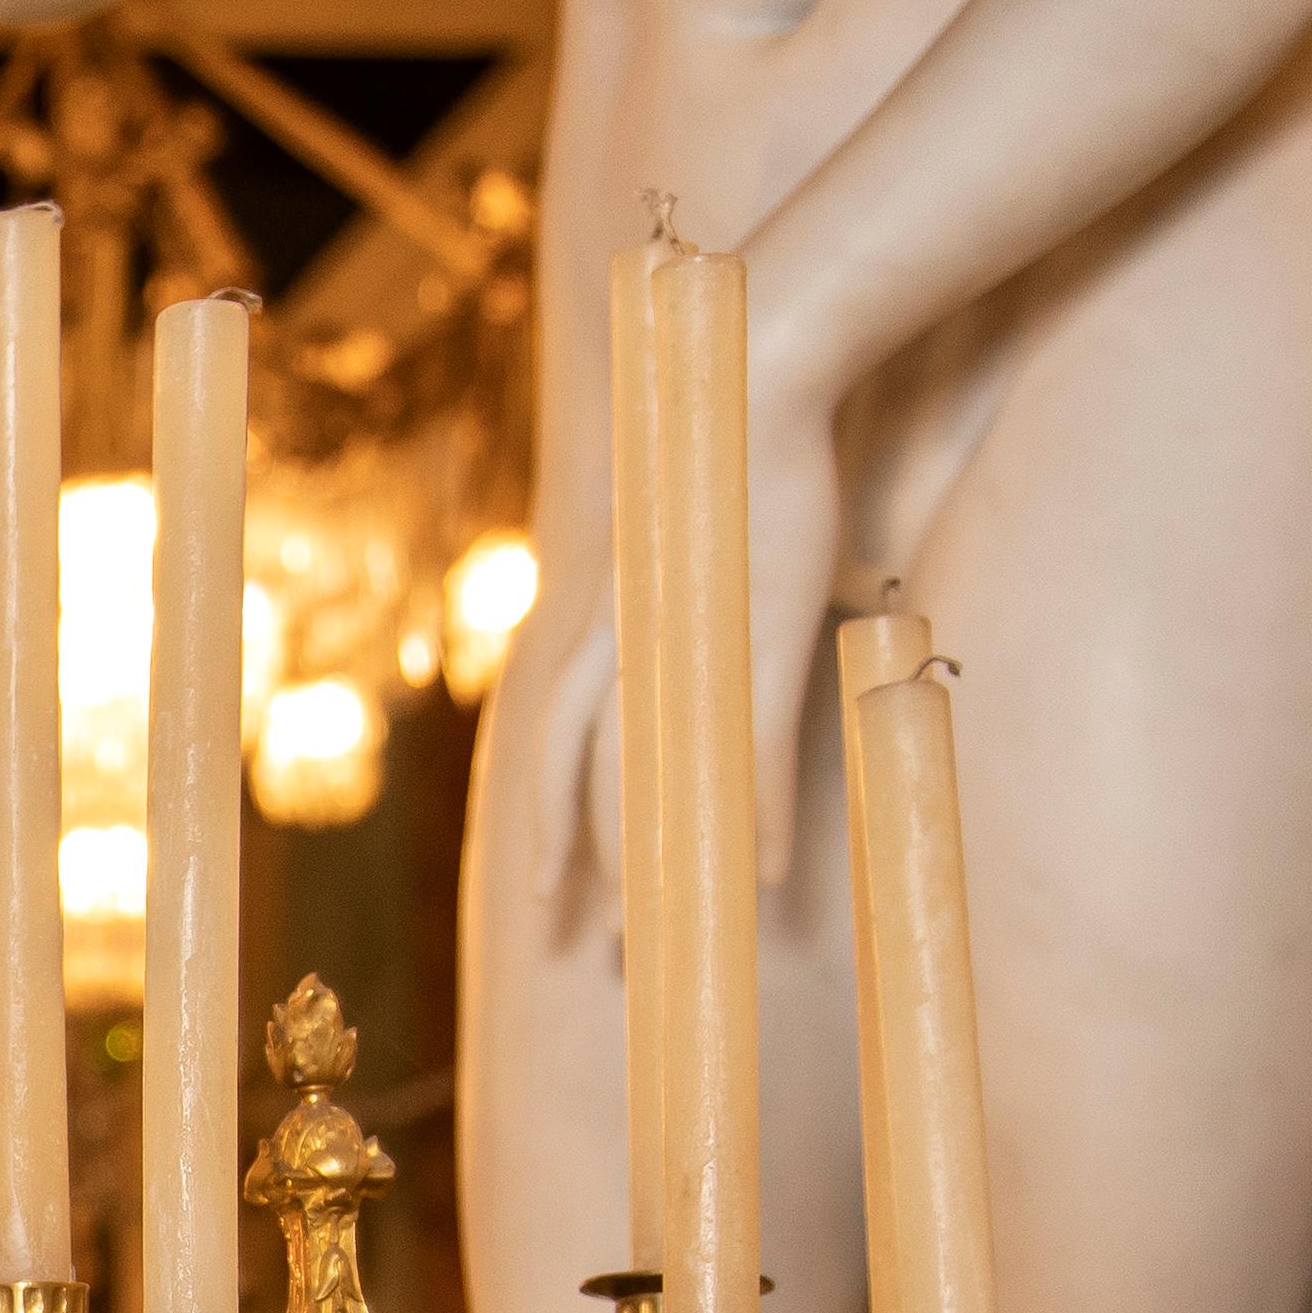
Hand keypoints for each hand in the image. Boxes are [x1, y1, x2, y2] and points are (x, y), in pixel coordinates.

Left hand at [536, 379, 861, 928]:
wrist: (753, 365)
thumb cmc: (725, 453)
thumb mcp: (689, 548)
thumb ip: (680, 616)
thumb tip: (701, 670)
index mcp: (594, 622)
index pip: (558, 749)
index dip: (553, 828)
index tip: (544, 898)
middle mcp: (608, 638)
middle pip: (582, 781)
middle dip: (577, 870)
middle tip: (579, 947)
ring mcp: (665, 634)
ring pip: (645, 778)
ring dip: (648, 862)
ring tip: (648, 934)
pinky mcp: (734, 626)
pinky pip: (739, 748)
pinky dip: (753, 813)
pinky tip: (767, 871)